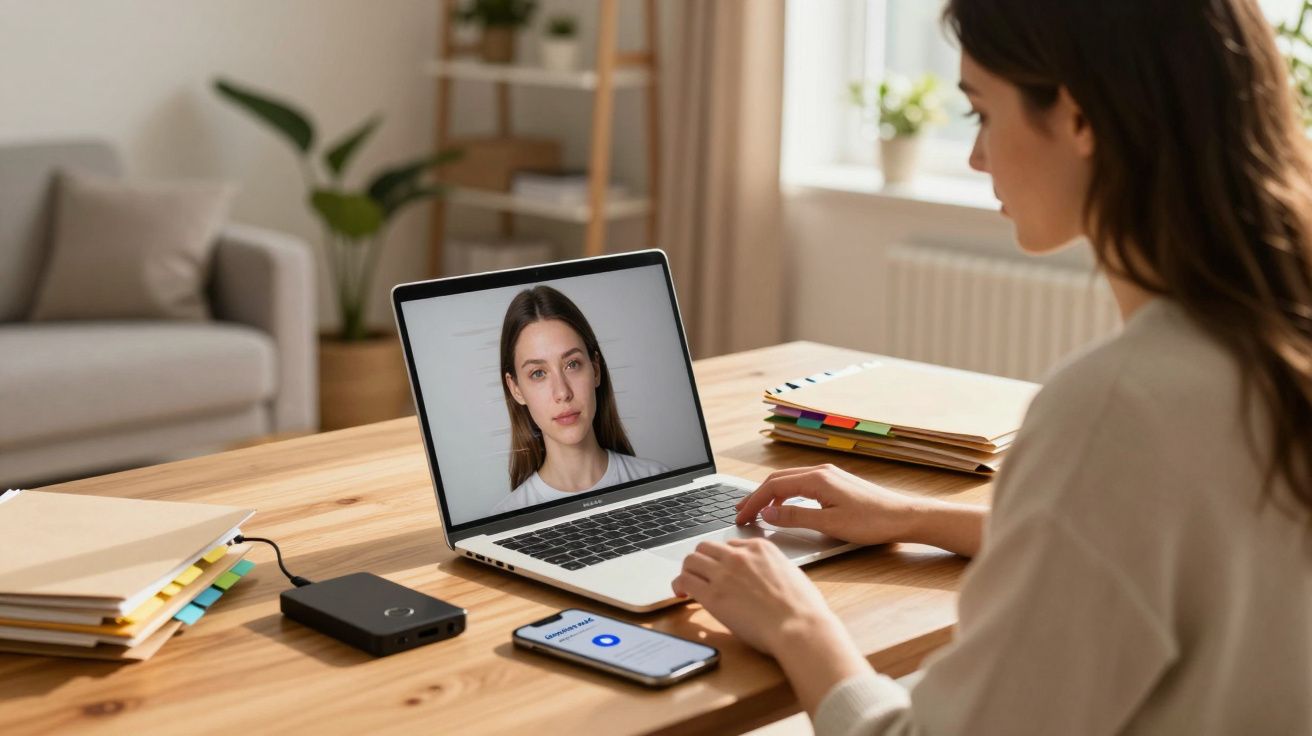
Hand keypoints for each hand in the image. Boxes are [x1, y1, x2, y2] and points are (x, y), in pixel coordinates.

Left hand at [670, 537, 839, 655]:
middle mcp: (739, 555)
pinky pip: (685, 580)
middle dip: (702, 560)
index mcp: (761, 548)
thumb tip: (767, 577)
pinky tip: (681, 594)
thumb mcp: (792, 574)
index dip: (723, 560)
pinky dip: (679, 585)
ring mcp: (724, 573)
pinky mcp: (713, 594)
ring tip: (688, 584)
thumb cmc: (803, 609)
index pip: (731, 545)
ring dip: (688, 571)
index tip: (721, 572)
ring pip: (691, 559)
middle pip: (706, 547)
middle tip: (701, 575)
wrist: (799, 626)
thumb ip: (773, 569)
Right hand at [734, 464, 928, 545]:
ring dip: (769, 494)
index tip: (740, 517)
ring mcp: (829, 476)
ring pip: (789, 480)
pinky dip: (785, 494)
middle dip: (756, 496)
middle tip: (740, 512)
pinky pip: (801, 484)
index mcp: (817, 479)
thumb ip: (796, 518)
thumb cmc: (872, 522)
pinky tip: (782, 506)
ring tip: (755, 510)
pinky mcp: (836, 483)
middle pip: (777, 480)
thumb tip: (769, 514)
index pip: (773, 487)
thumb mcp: (829, 524)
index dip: (753, 502)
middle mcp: (821, 471)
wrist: (904, 516)